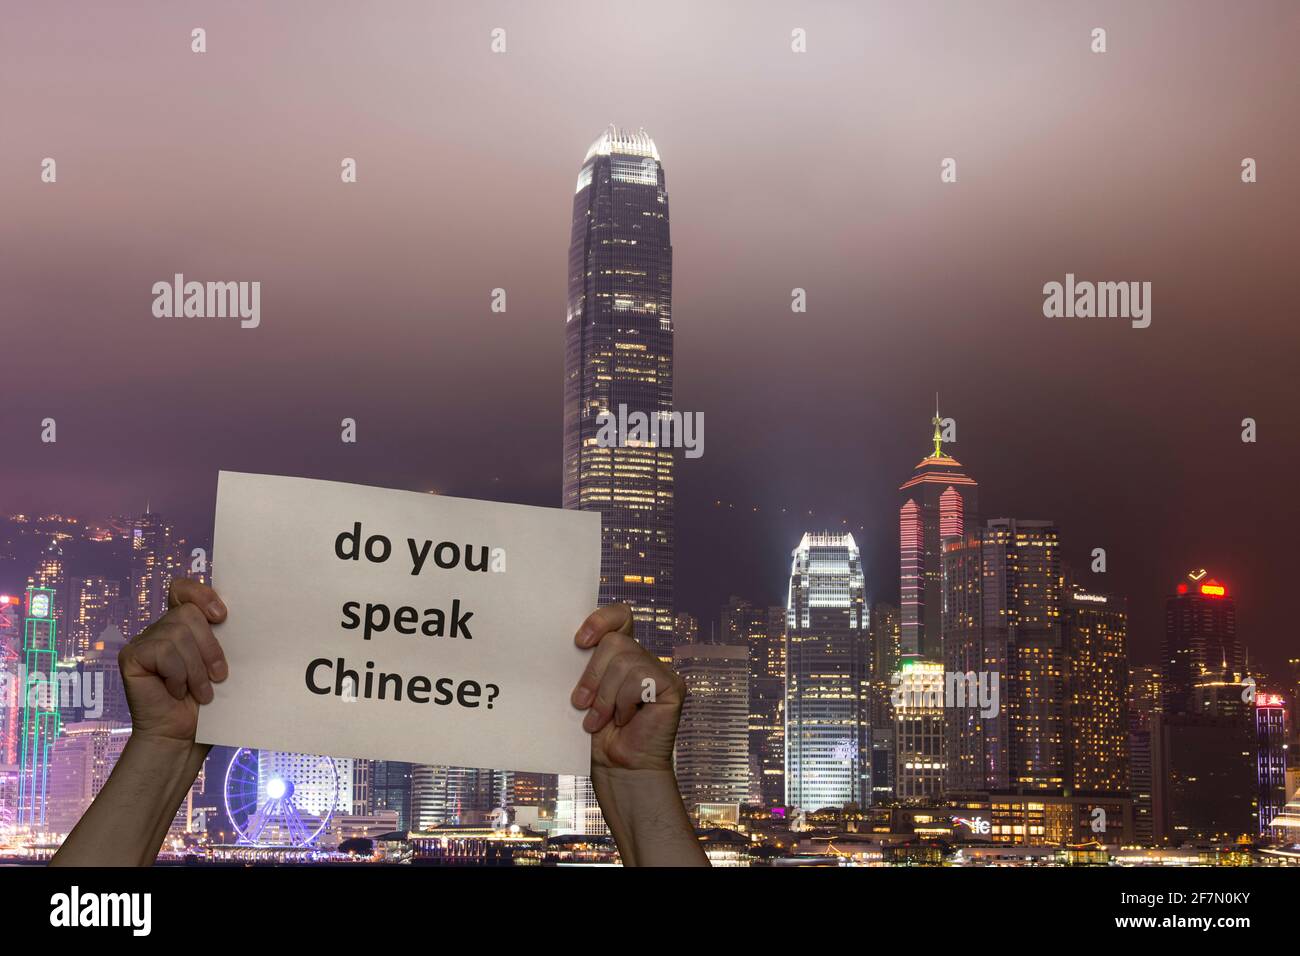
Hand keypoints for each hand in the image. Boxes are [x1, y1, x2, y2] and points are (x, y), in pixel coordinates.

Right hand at [118, 578, 228, 744]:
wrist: (183, 738)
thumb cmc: (206, 705)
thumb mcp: (219, 664)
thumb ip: (220, 637)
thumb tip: (237, 616)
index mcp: (181, 626)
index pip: (182, 589)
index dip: (201, 594)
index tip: (222, 616)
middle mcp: (159, 630)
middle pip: (187, 613)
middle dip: (210, 647)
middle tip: (219, 677)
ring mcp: (143, 642)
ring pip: (178, 634)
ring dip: (196, 668)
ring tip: (201, 692)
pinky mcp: (131, 657)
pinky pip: (162, 651)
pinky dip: (177, 674)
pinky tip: (177, 692)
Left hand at [570, 603, 684, 771]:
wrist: (617, 770)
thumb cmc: (597, 735)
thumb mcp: (584, 693)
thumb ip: (585, 666)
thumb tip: (574, 645)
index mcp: (621, 654)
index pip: (619, 616)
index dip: (600, 620)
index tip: (580, 642)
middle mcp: (643, 658)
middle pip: (615, 640)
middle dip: (592, 675)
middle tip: (581, 703)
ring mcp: (659, 671)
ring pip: (624, 662)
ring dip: (605, 696)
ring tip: (598, 720)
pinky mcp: (671, 686)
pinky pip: (640, 679)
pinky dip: (623, 703)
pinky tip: (624, 720)